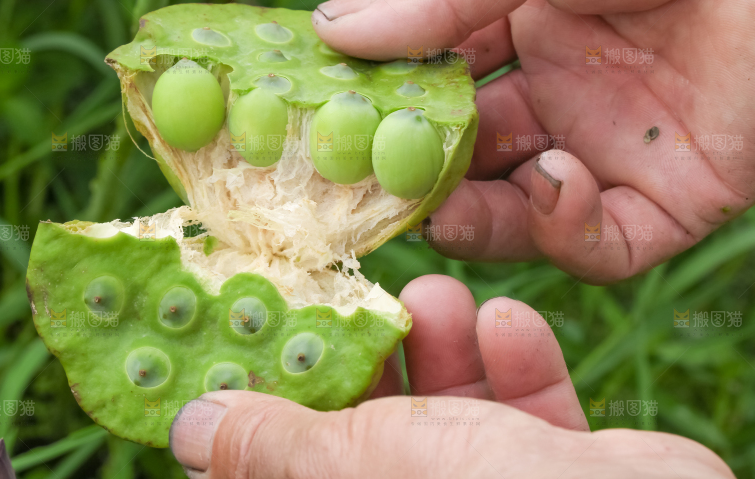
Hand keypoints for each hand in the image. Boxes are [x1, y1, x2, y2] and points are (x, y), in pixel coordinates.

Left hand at [168, 275, 733, 477]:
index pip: (296, 465)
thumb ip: (277, 446)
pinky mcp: (566, 473)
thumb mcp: (366, 465)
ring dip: (447, 350)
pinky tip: (511, 321)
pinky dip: (520, 366)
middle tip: (371, 295)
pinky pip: (531, 415)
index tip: (274, 330)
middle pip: (377, 433)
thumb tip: (188, 429)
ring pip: (456, 417)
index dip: (276, 406)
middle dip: (378, 358)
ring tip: (442, 294)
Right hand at [311, 0, 754, 282]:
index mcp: (523, 31)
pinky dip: (561, 228)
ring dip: (475, 217)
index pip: (433, 92)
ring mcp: (616, 150)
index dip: (381, 113)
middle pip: (467, 165)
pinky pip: (602, 243)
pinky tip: (552, 177)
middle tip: (365, 188)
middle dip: (415, 181)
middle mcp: (563, 98)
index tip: (326, 127)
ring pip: (521, 217)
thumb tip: (328, 32)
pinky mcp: (680, 195)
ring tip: (443, 200)